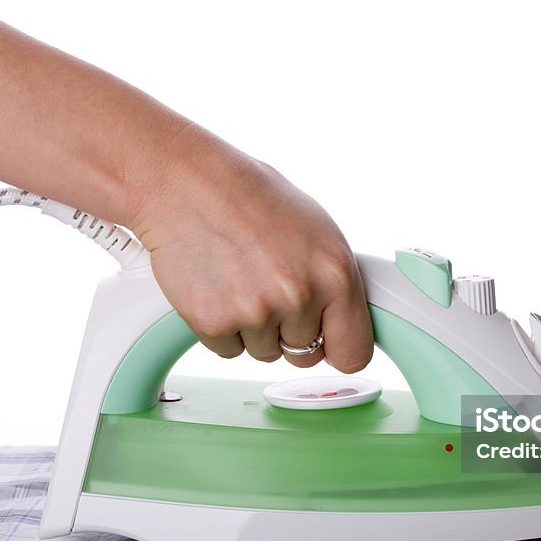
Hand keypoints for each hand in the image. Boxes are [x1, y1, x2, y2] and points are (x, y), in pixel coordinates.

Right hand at [127, 122, 373, 372]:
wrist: (186, 184)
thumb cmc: (250, 199)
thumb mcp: (317, 232)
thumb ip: (335, 284)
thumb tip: (340, 322)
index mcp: (337, 274)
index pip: (353, 353)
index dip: (337, 347)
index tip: (326, 342)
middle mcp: (300, 297)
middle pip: (305, 356)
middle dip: (290, 333)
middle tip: (269, 292)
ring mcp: (257, 313)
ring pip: (265, 353)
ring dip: (254, 329)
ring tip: (240, 280)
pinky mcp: (215, 323)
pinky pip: (228, 349)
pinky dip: (221, 328)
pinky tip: (218, 287)